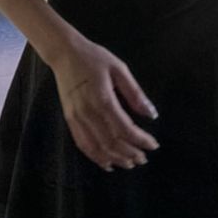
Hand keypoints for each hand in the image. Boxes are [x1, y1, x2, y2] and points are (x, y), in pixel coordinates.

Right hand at [51, 34, 160, 171]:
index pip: (124, 129)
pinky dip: (96, 157)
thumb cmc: (94, 58)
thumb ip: (135, 93)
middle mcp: (88, 113)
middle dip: (130, 153)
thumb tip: (151, 114)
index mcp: (103, 99)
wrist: (65, 53)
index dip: (140, 140)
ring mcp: (76, 118)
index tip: (153, 145)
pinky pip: (83, 144)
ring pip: (97, 148)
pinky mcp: (69, 120)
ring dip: (115, 159)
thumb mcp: (119, 68)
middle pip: (111, 142)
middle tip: (144, 158)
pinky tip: (107, 163)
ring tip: (130, 163)